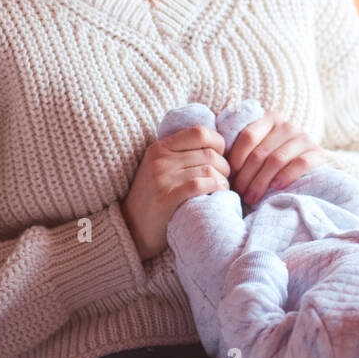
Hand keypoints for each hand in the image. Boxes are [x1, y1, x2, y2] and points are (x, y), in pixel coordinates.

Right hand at [120, 125, 230, 261]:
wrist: (133, 229)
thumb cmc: (156, 196)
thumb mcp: (162, 167)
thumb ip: (183, 151)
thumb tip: (218, 128)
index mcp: (159, 147)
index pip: (199, 132)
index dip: (218, 142)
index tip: (221, 156)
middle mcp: (159, 160)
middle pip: (208, 153)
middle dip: (224, 166)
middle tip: (225, 177)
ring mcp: (161, 179)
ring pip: (208, 169)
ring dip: (222, 179)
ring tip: (222, 187)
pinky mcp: (165, 198)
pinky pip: (199, 185)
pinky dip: (215, 187)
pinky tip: (218, 192)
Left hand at [225, 111, 327, 205]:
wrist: (305, 166)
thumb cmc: (271, 158)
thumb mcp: (256, 144)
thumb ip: (236, 134)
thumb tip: (214, 115)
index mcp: (269, 119)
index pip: (247, 136)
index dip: (236, 159)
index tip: (228, 176)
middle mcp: (287, 125)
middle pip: (260, 152)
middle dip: (246, 176)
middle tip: (238, 193)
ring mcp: (303, 138)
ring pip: (276, 160)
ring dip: (261, 182)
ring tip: (251, 198)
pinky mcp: (317, 153)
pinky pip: (299, 164)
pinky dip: (286, 176)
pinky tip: (276, 187)